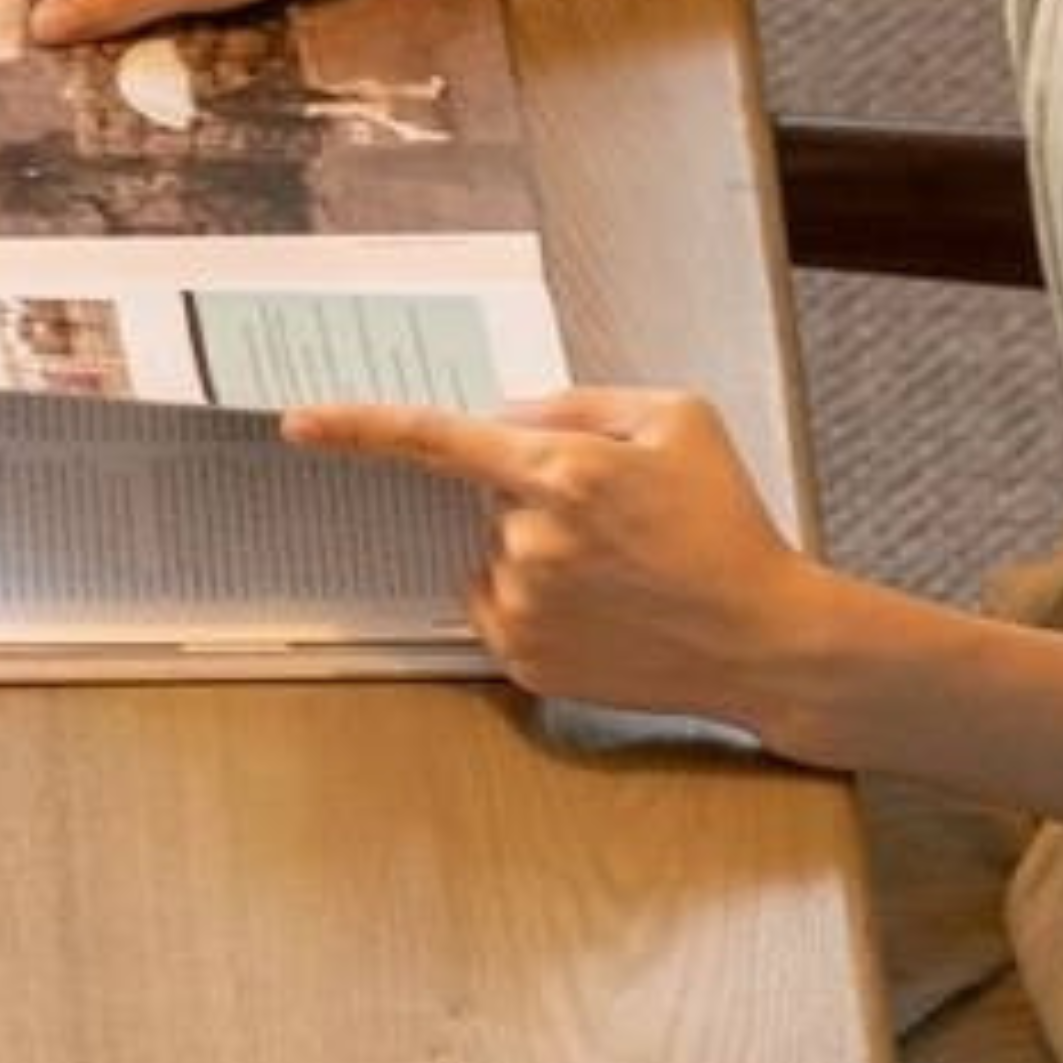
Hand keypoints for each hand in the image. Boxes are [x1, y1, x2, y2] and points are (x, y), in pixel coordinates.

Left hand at [278, 385, 825, 729]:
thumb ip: (577, 404)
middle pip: (489, 494)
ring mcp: (521, 607)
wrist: (763, 637)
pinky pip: (495, 602)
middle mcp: (529, 541)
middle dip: (538, 492)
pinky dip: (534, 596)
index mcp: (564, 472)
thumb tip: (500, 418)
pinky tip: (602, 605)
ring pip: (494, 551)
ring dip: (537, 548)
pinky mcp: (522, 659)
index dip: (359, 427)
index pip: (438, 439)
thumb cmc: (726, 520)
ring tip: (623, 569)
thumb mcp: (677, 419)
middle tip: (621, 518)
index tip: (299, 421)